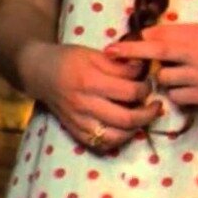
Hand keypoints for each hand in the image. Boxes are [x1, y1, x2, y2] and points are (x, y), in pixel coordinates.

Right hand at [20, 41, 157, 151]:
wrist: (41, 73)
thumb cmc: (70, 59)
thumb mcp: (95, 53)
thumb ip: (119, 64)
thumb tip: (143, 69)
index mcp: (90, 81)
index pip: (129, 91)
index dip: (146, 88)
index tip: (150, 82)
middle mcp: (84, 104)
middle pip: (126, 118)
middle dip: (148, 114)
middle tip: (156, 105)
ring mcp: (79, 121)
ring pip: (115, 137)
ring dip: (135, 129)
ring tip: (144, 118)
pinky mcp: (75, 132)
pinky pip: (101, 144)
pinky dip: (118, 140)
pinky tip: (126, 129)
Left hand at [105, 24, 197, 106]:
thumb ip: (178, 33)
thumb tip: (147, 34)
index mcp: (197, 36)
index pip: (157, 39)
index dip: (132, 44)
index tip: (111, 47)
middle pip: (156, 58)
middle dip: (133, 58)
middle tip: (115, 58)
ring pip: (164, 80)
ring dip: (162, 77)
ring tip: (176, 72)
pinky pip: (176, 97)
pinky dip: (176, 93)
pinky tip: (187, 86)